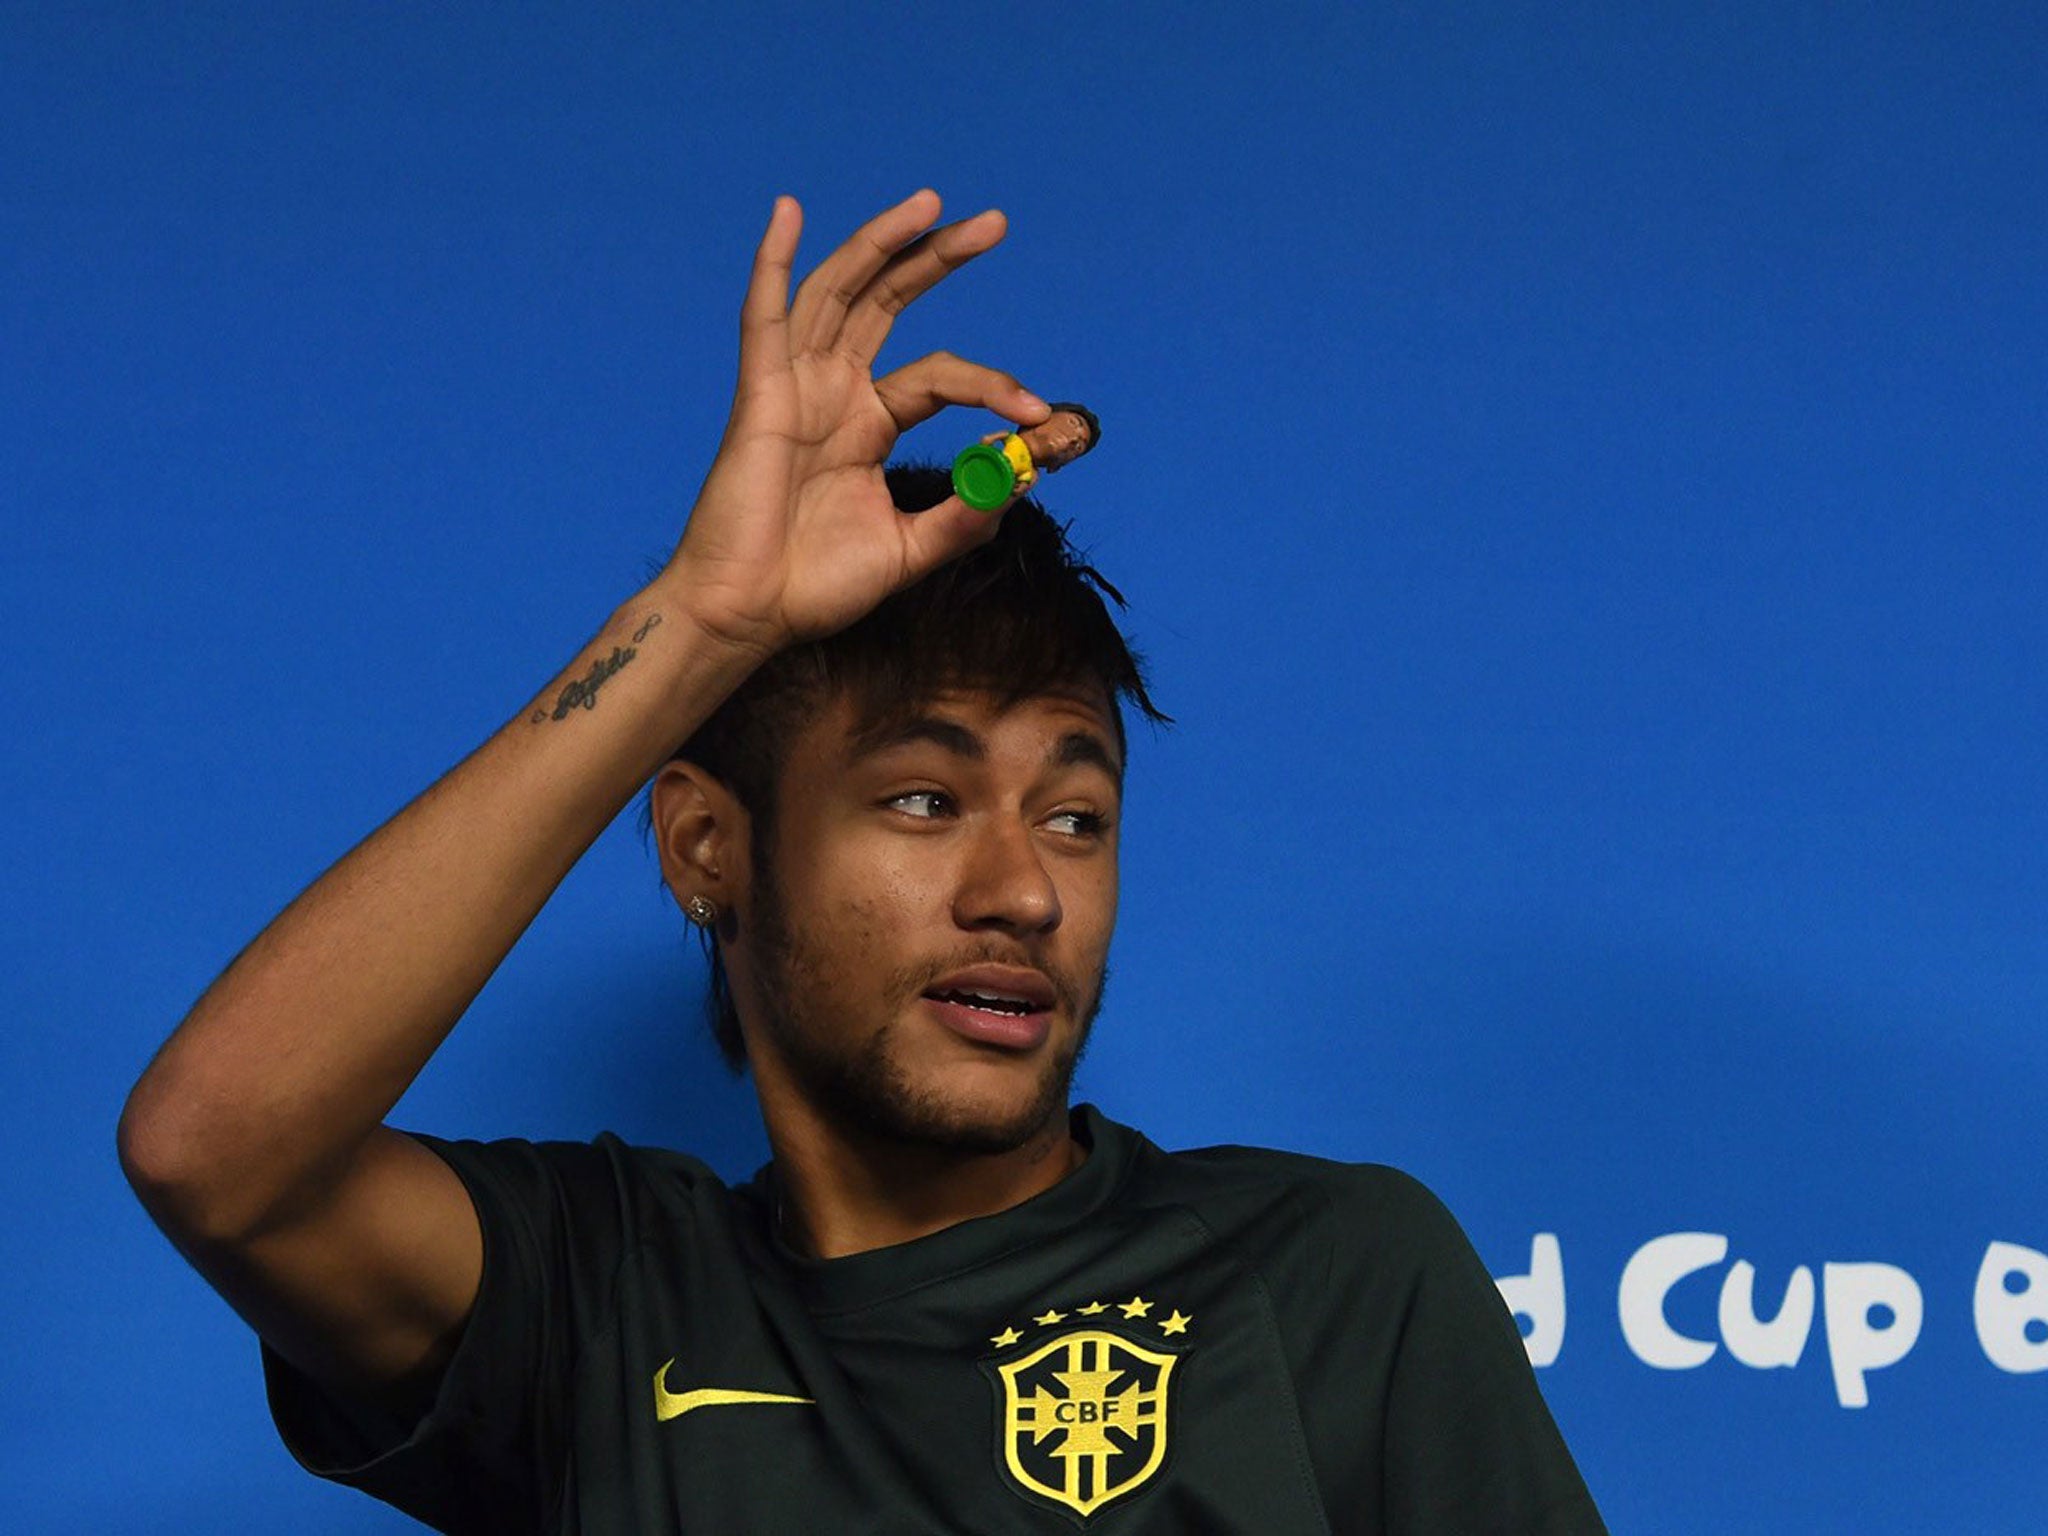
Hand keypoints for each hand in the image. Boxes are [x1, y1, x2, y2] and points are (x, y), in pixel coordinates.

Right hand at [660, 190, 1049, 659]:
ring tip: (930, 203)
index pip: (940, 376)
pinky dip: (774, 263)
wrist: (752, 615)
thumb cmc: (816, 586)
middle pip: (890, 302)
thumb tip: (1022, 481)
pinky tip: (788, 211)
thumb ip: (964, 517)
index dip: (992, 384)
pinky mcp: (759, 396)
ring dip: (881, 242)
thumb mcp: (909, 550)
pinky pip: (763, 318)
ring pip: (840, 292)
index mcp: (869, 424)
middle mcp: (833, 392)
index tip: (1041, 412)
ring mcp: (795, 387)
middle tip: (996, 222)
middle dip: (940, 259)